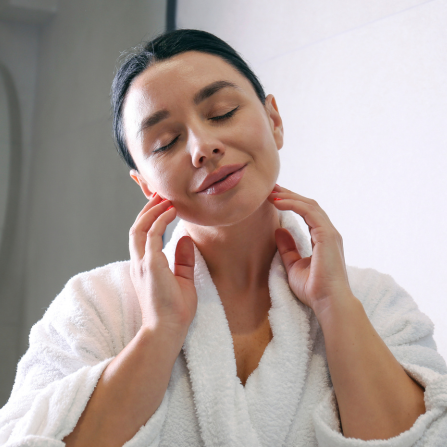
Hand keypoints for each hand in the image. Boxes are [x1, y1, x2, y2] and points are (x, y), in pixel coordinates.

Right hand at [129, 194, 196, 334]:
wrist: (168, 332)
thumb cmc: (175, 311)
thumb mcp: (182, 280)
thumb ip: (182, 260)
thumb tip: (184, 238)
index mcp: (144, 267)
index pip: (142, 236)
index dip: (149, 218)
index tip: (161, 205)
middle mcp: (138, 263)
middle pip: (137, 227)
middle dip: (147, 209)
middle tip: (161, 195)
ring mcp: (142, 263)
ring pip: (140, 228)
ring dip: (151, 210)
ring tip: (165, 198)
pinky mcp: (150, 265)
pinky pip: (152, 235)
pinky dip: (160, 220)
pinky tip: (171, 211)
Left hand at [269, 184, 353, 318]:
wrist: (328, 303)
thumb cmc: (314, 289)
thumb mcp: (293, 266)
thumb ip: (288, 248)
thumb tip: (278, 230)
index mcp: (323, 239)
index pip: (307, 213)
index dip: (291, 202)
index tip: (273, 197)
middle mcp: (328, 233)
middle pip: (308, 205)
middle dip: (289, 195)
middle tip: (270, 188)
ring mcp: (330, 233)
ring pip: (309, 205)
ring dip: (289, 196)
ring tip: (271, 193)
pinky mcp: (327, 236)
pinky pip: (309, 212)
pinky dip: (293, 204)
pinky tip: (278, 202)